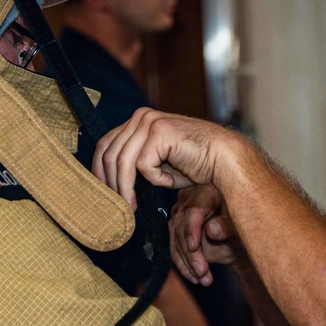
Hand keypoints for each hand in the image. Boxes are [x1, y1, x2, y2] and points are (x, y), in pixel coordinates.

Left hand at [92, 107, 228, 208]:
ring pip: (123, 162)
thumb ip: (134, 164)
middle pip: (109, 153)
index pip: (106, 144)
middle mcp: (141, 116)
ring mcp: (150, 121)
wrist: (225, 159)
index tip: (103, 194)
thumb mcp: (157, 163)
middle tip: (117, 207)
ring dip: (125, 189)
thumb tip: (109, 182)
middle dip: (110, 184)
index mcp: (138, 120)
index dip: (99, 171)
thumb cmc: (196, 164)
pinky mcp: (159, 132)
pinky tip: (170, 181)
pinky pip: (144, 166)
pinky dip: (156, 180)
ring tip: (130, 208)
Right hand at [170, 184, 240, 285]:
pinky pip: (174, 247)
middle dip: (191, 253)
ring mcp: (181, 213)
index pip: (194, 208)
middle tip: (202, 272)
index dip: (192, 228)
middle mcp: (190, 198)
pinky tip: (194, 277)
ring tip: (203, 279)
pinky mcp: (177, 229)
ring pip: (175, 239)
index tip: (194, 247)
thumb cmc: (245, 227)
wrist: (242, 238)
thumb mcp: (242, 227)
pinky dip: (183, 265)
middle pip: (182, 226)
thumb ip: (228, 226)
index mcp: (208, 190)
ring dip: (187, 262)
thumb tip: (211, 230)